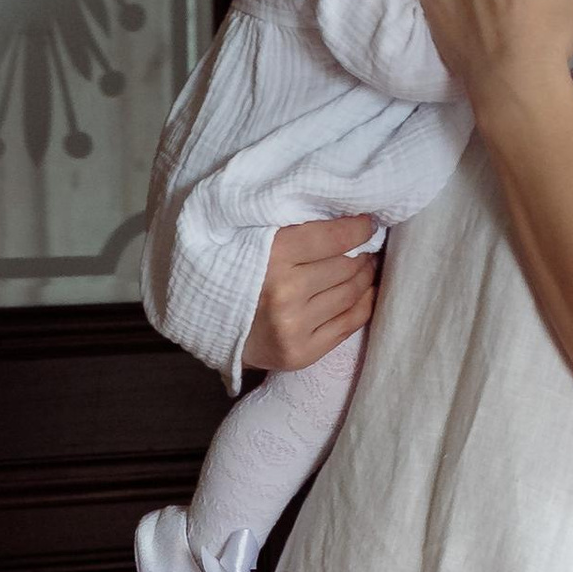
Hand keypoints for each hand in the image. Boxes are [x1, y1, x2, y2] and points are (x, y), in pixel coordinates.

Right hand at [241, 214, 380, 372]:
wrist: (205, 325)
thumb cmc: (234, 273)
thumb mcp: (256, 240)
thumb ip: (295, 228)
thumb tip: (350, 218)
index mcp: (272, 256)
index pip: (335, 237)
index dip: (359, 227)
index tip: (367, 223)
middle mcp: (286, 293)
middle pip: (347, 265)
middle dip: (362, 252)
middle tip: (363, 246)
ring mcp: (295, 327)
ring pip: (353, 293)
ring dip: (364, 276)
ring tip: (362, 266)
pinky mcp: (301, 353)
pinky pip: (351, 322)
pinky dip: (364, 303)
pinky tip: (365, 291)